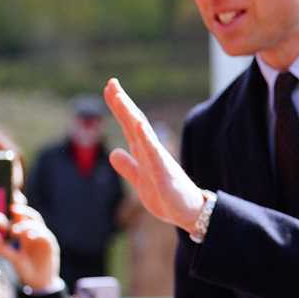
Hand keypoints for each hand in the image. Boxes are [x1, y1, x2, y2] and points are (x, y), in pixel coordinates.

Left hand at [0, 202, 59, 290]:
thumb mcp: (12, 258)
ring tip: (15, 231)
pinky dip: (37, 233)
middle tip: (12, 207)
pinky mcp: (50, 244)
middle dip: (23, 210)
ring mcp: (44, 238)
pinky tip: (29, 236)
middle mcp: (35, 233)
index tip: (9, 200)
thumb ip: (3, 249)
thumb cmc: (26, 270)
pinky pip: (44, 235)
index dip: (17, 208)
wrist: (39, 283)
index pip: (22, 218)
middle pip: (31, 216)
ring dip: (27, 223)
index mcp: (26, 235)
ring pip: (37, 223)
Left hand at [104, 78, 205, 234]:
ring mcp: (159, 161)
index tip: (110, 87)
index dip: (120, 108)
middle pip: (135, 124)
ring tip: (120, 98)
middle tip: (112, 83)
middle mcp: (152, 152)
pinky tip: (140, 126)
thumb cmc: (168, 197)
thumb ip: (128, 166)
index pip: (130, 126)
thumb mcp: (140, 181)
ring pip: (143, 134)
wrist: (189, 214)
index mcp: (145, 154)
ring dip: (131, 115)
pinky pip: (154, 154)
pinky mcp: (165, 173)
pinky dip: (147, 139)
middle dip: (123, 104)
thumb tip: (113, 153)